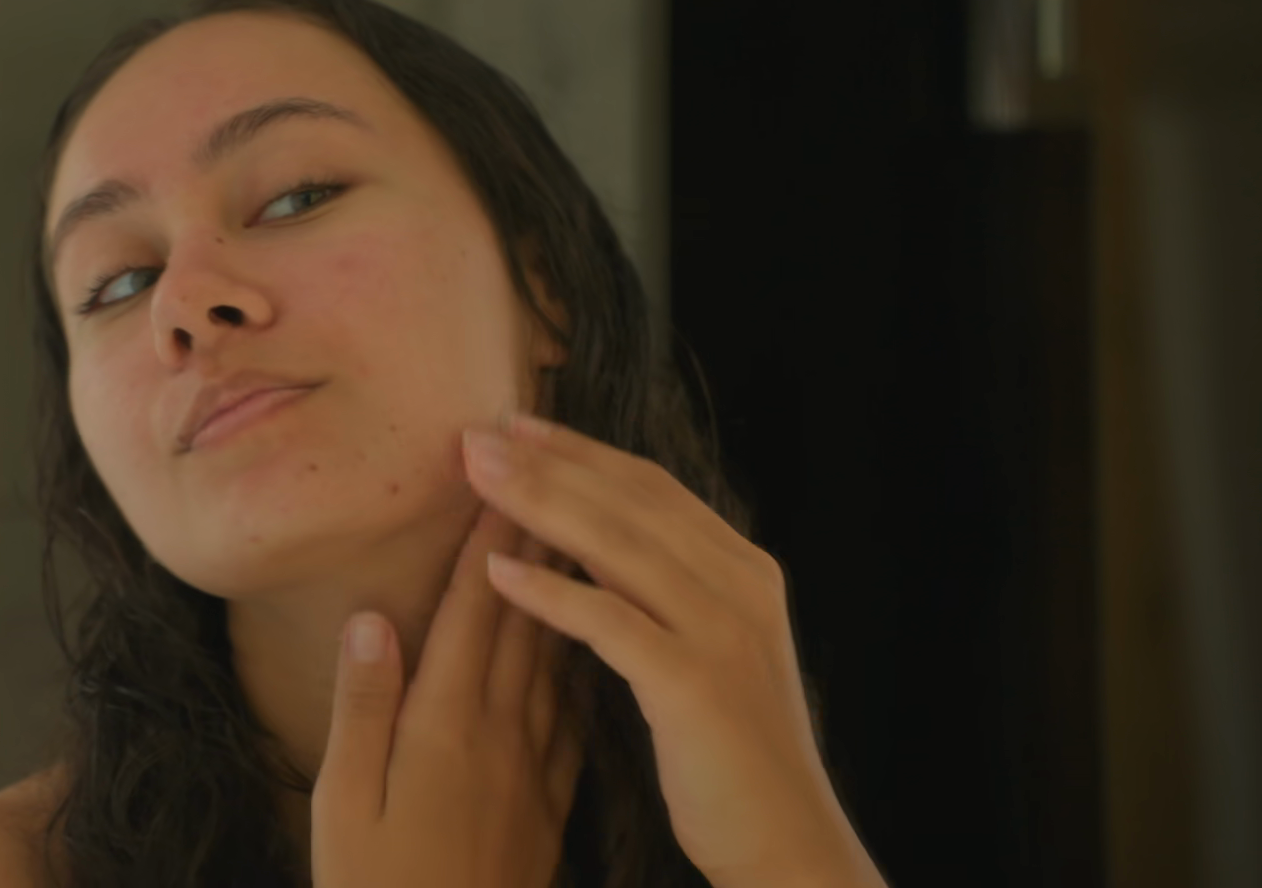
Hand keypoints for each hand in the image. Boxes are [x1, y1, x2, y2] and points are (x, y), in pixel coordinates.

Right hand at [310, 506, 585, 887]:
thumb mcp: (344, 808)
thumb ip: (362, 712)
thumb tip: (370, 621)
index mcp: (443, 727)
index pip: (473, 612)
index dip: (487, 540)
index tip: (500, 476)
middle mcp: (498, 736)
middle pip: (523, 619)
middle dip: (535, 540)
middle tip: (547, 473)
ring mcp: (531, 770)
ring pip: (556, 658)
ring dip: (566, 587)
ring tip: (576, 527)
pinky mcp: (548, 804)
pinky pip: (573, 713)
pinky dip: (578, 661)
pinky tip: (586, 640)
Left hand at [462, 413, 887, 887]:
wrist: (785, 837)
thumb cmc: (730, 749)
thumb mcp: (709, 647)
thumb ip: (669, 588)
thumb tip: (597, 537)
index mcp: (743, 569)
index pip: (652, 487)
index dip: (582, 452)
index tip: (517, 425)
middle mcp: (740, 586)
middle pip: (630, 503)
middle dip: (549, 464)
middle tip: (476, 435)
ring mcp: (722, 631)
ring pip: (618, 547)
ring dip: (540, 505)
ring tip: (476, 479)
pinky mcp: (695, 683)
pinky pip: (611, 622)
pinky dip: (552, 593)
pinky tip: (499, 573)